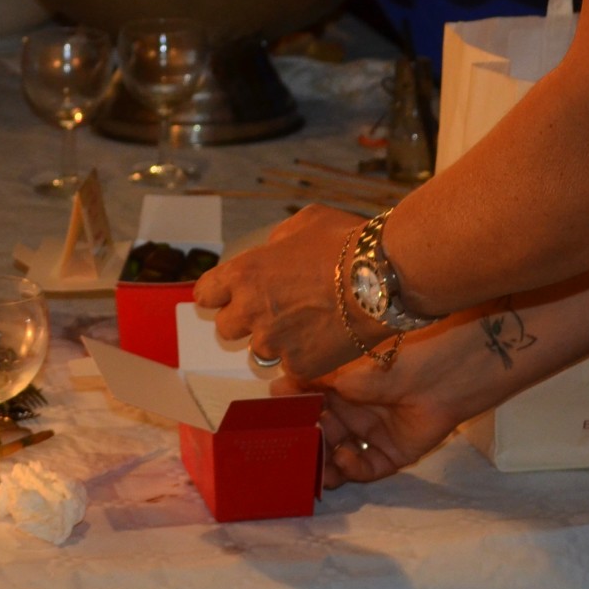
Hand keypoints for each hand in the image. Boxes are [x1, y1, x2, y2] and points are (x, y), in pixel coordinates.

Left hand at [193, 205, 384, 379]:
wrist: (383, 278)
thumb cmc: (346, 244)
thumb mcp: (304, 223)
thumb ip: (276, 243)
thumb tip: (271, 253)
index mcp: (244, 274)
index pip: (206, 294)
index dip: (217, 294)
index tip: (227, 295)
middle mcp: (252, 311)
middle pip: (225, 328)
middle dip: (244, 319)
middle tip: (271, 310)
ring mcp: (275, 343)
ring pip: (259, 350)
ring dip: (276, 340)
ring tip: (306, 323)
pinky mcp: (300, 365)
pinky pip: (292, 364)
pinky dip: (305, 354)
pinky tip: (326, 337)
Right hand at [274, 340, 472, 489]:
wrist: (446, 373)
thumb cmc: (394, 361)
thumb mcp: (345, 369)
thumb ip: (311, 382)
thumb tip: (275, 388)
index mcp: (339, 388)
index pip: (306, 410)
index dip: (291, 421)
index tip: (274, 429)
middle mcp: (353, 412)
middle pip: (320, 438)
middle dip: (306, 448)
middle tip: (292, 455)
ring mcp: (373, 434)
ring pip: (340, 458)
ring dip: (325, 465)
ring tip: (314, 469)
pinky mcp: (393, 453)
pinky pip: (367, 468)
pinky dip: (352, 469)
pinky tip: (344, 457)